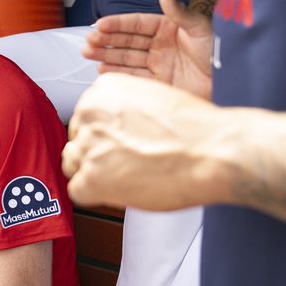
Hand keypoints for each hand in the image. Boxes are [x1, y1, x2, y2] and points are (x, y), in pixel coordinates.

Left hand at [64, 74, 229, 210]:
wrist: (211, 151)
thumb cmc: (194, 129)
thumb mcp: (153, 99)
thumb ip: (124, 110)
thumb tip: (115, 129)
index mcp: (104, 88)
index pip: (84, 115)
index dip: (103, 133)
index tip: (120, 142)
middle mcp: (90, 112)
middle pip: (77, 139)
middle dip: (97, 152)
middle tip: (126, 162)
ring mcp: (89, 145)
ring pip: (73, 164)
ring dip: (94, 173)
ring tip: (126, 176)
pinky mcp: (92, 177)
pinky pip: (77, 191)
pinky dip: (97, 196)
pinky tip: (122, 189)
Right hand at [83, 0, 214, 99]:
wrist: (229, 82)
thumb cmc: (218, 52)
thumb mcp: (198, 28)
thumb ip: (177, 10)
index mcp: (168, 28)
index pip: (137, 24)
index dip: (118, 24)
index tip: (99, 25)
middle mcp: (160, 45)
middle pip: (128, 41)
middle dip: (107, 41)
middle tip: (88, 42)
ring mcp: (159, 65)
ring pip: (127, 59)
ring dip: (107, 56)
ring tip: (89, 54)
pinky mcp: (160, 84)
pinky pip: (135, 78)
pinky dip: (118, 75)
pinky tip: (103, 71)